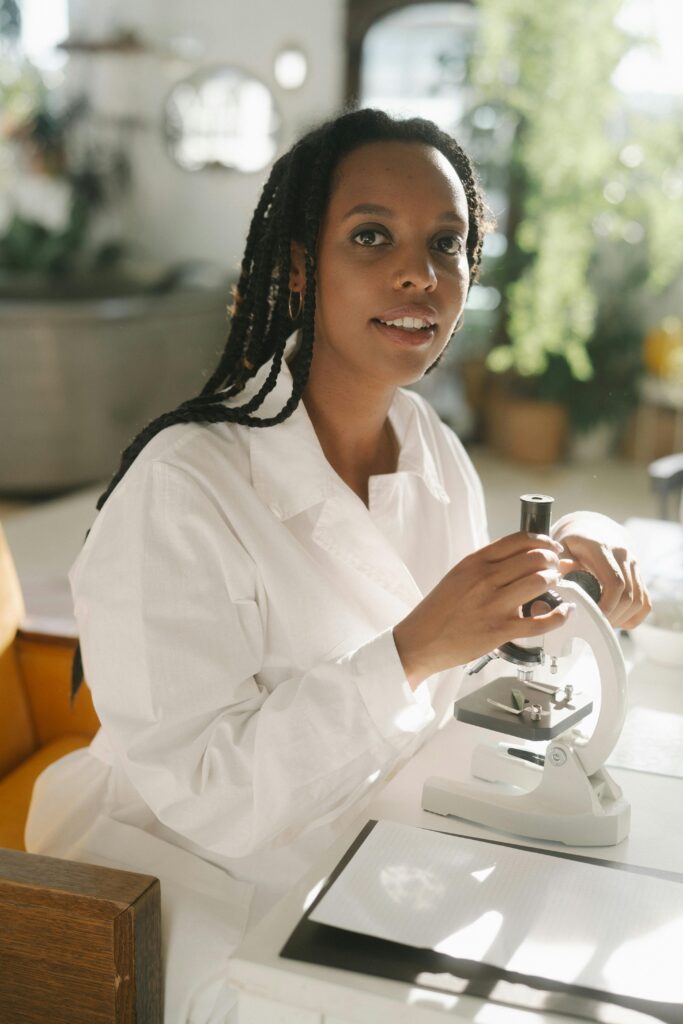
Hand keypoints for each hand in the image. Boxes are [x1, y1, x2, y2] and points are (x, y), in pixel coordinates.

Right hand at [393, 532, 574, 688]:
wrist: (420, 640)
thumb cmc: (439, 611)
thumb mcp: (458, 576)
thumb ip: (487, 566)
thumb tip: (523, 559)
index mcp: (475, 562)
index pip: (519, 540)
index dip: (542, 540)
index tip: (551, 546)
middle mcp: (485, 579)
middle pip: (535, 558)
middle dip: (553, 561)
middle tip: (556, 567)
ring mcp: (494, 605)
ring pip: (540, 582)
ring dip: (555, 581)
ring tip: (555, 585)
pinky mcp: (500, 630)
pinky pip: (540, 621)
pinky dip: (560, 615)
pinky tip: (565, 612)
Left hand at [551, 511, 650, 628]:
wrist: (590, 530)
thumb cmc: (571, 543)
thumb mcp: (559, 547)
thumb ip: (558, 563)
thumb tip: (557, 580)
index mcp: (602, 548)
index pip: (614, 582)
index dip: (606, 605)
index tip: (590, 618)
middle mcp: (623, 555)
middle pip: (628, 596)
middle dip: (612, 615)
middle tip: (592, 625)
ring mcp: (634, 566)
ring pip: (638, 601)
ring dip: (621, 618)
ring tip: (601, 622)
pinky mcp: (639, 576)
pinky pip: (644, 603)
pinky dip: (632, 616)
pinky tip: (615, 619)